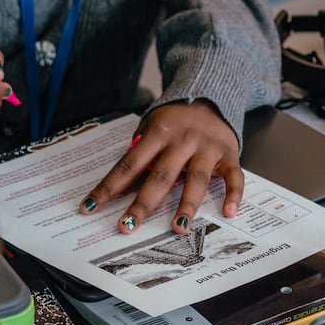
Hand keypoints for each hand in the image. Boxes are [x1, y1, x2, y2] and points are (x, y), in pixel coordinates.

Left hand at [80, 100, 242, 233]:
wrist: (211, 96)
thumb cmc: (176, 119)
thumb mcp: (153, 126)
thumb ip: (142, 150)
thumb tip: (123, 182)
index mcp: (158, 133)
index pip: (129, 165)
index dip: (108, 187)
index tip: (90, 207)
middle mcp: (182, 141)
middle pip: (160, 177)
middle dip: (142, 204)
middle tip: (127, 226)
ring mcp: (207, 148)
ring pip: (196, 180)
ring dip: (187, 205)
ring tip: (178, 228)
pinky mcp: (229, 155)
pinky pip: (234, 177)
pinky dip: (234, 195)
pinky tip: (229, 213)